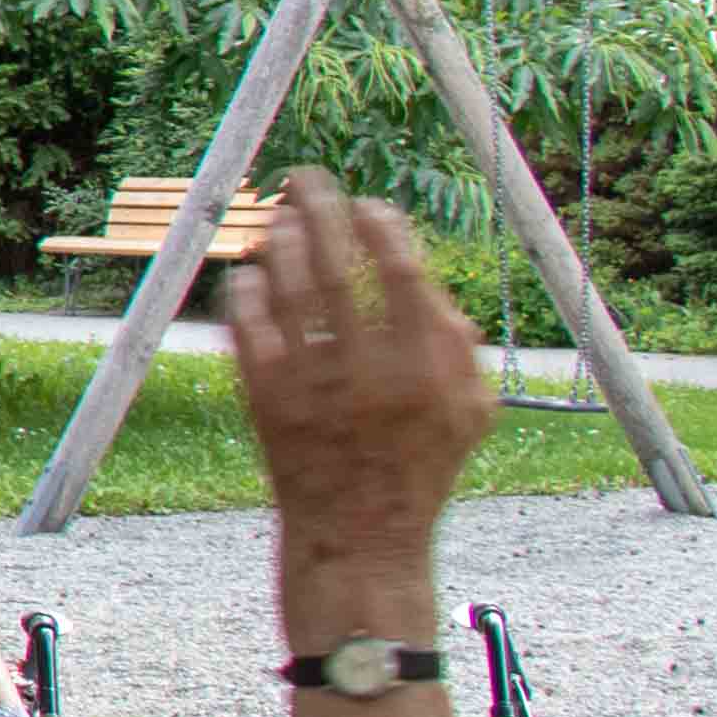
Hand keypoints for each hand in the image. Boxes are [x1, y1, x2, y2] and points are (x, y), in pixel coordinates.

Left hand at [215, 176, 491, 604]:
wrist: (359, 538)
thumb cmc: (420, 468)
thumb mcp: (470, 413)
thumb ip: (460, 346)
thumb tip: (430, 282)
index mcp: (426, 369)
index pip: (402, 272)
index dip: (382, 228)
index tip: (369, 207)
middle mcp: (369, 373)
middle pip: (337, 265)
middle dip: (319, 210)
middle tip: (304, 178)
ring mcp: (313, 387)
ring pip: (286, 291)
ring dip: (279, 244)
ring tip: (279, 220)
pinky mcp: (267, 402)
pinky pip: (248, 329)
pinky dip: (246, 293)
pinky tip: (249, 275)